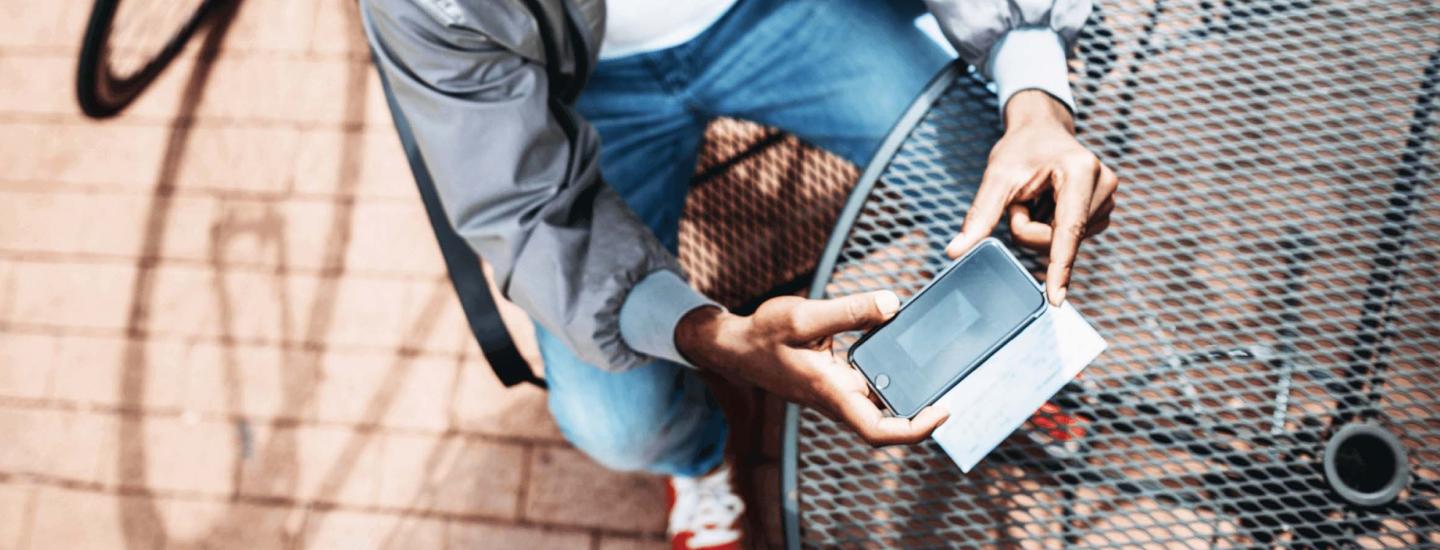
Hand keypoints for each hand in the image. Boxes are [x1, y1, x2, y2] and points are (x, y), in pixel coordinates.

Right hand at [675, 292, 949, 445]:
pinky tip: (903, 347)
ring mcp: (837, 391)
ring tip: (939, 367)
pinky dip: (891, 372)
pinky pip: (871, 383)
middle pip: (889, 421)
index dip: (915, 429)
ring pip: (882, 402)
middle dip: (923, 410)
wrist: (735, 346)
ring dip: (910, 392)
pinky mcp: (835, 379)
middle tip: (955, 383)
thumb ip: (850, 311)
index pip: (879, 430)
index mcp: (831, 393)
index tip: (943, 411)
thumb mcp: (803, 315)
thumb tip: (893, 304)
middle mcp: (838, 399)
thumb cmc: (763, 334)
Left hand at [945, 90, 1118, 304]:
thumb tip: (955, 251)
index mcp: (1081, 171)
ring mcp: (1108, 200)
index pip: (1067, 230)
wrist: (1042, 131)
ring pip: (1062, 244)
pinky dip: (1051, 228)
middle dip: (1029, 228)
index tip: (1056, 299)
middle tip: (1023, 198)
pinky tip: (1050, 205)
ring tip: (1039, 197)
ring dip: (1040, 228)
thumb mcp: (996, 177)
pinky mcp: (1104, 212)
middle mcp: (1104, 185)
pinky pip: (1069, 241)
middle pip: (1057, 240)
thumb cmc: (1020, 149)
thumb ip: (979, 216)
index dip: (1059, 267)